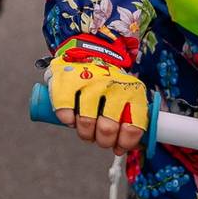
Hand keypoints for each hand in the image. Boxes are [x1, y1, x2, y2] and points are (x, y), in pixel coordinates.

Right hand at [45, 34, 148, 153]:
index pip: (133, 127)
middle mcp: (112, 85)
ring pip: (86, 122)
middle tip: (99, 139)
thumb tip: (122, 148)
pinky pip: (65, 111)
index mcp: (132, 92)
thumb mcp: (127, 95)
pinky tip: (70, 119)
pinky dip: (67, 120)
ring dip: (85, 133)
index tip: (118, 146)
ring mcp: (89, 81)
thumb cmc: (108, 83)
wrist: (87, 50)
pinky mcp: (67, 80)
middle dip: (102, 141)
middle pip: (107, 128)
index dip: (124, 142)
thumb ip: (129, 119)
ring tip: (85, 131)